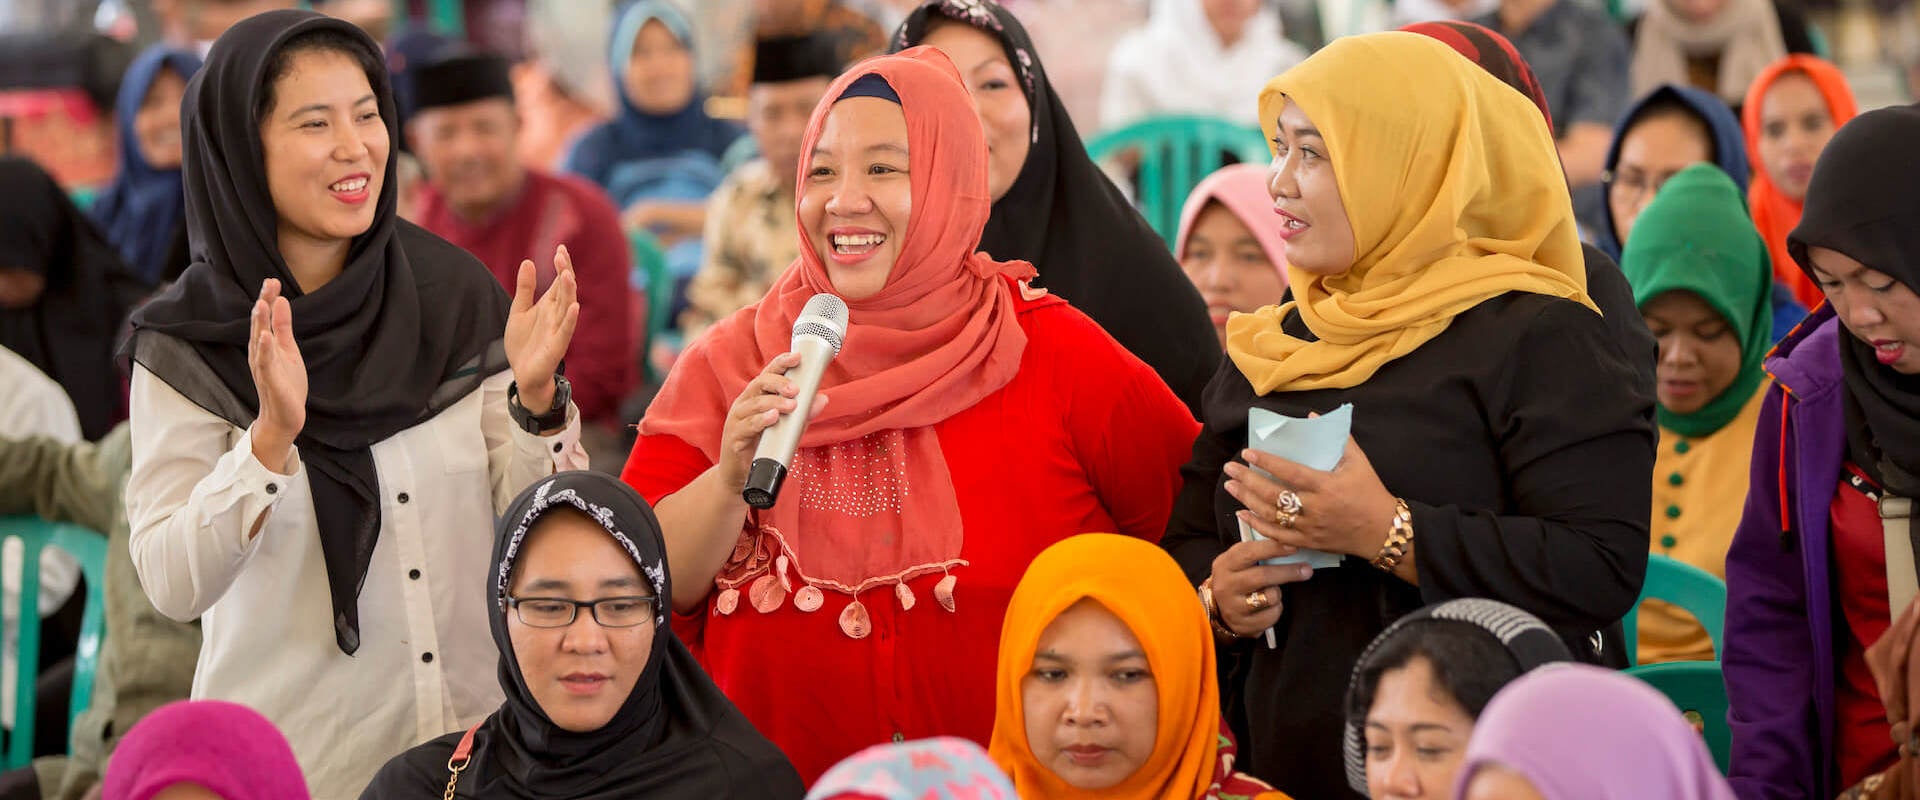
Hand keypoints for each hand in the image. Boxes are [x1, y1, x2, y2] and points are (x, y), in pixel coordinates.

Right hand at [248, 279, 304, 471]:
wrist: (285, 417)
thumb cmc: (286, 383)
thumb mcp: (288, 350)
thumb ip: (283, 327)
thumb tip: (281, 300)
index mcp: (265, 345)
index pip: (265, 318)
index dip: (268, 299)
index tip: (272, 280)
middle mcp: (260, 354)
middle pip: (259, 325)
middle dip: (263, 304)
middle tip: (268, 283)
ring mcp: (264, 367)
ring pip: (259, 342)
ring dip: (260, 323)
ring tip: (261, 304)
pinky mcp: (270, 382)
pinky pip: (265, 364)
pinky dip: (264, 350)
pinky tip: (265, 337)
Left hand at [505, 244, 580, 412]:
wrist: (523, 374)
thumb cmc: (524, 343)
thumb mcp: (519, 311)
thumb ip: (525, 288)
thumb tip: (528, 261)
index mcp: (549, 305)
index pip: (559, 281)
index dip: (561, 265)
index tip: (560, 248)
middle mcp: (557, 314)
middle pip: (565, 290)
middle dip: (564, 272)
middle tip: (561, 255)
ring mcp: (559, 329)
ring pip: (568, 307)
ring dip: (569, 291)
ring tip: (567, 274)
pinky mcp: (557, 346)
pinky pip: (566, 331)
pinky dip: (571, 319)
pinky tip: (575, 307)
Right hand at [716, 353, 829, 491]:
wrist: (740, 478)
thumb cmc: (764, 448)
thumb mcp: (787, 430)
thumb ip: (803, 414)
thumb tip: (823, 398)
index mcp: (756, 398)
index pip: (767, 374)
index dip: (781, 363)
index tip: (797, 357)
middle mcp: (744, 405)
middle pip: (759, 384)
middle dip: (778, 383)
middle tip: (796, 389)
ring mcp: (737, 421)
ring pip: (753, 404)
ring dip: (774, 402)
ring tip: (791, 405)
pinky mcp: (734, 438)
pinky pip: (747, 426)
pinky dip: (760, 420)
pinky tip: (772, 418)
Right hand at [1210, 538, 1313, 636]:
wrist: (1218, 608)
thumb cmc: (1236, 578)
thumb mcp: (1238, 561)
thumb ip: (1256, 551)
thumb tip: (1286, 540)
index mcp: (1225, 564)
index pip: (1250, 552)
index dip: (1274, 548)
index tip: (1294, 547)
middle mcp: (1226, 585)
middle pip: (1262, 576)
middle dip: (1288, 572)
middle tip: (1307, 570)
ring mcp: (1233, 607)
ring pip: (1270, 597)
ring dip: (1278, 593)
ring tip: (1273, 591)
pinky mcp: (1243, 624)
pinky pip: (1271, 616)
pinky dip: (1276, 610)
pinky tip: (1269, 607)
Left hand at [1222, 435, 1398, 559]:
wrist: (1383, 531)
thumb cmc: (1370, 492)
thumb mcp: (1359, 462)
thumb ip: (1339, 438)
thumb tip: (1313, 416)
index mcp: (1325, 486)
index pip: (1290, 472)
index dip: (1267, 462)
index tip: (1247, 453)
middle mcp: (1314, 508)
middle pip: (1273, 494)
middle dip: (1248, 480)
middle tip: (1229, 469)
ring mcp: (1309, 528)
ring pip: (1270, 515)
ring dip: (1247, 500)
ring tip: (1230, 486)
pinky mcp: (1307, 542)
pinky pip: (1276, 536)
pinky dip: (1257, 525)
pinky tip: (1243, 513)